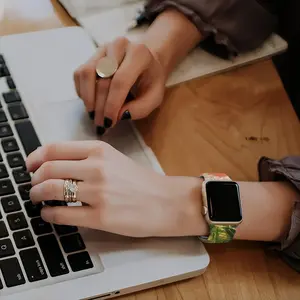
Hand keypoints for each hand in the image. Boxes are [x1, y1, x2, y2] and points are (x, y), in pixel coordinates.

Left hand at [26, 141, 204, 236]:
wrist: (166, 202)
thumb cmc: (142, 182)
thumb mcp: (115, 160)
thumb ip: (88, 159)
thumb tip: (56, 165)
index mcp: (100, 150)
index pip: (55, 148)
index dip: (35, 157)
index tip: (30, 165)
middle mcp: (97, 168)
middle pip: (48, 169)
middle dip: (33, 179)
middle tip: (33, 186)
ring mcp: (98, 193)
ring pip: (50, 190)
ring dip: (37, 195)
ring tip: (38, 200)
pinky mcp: (101, 217)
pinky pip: (62, 215)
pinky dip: (48, 215)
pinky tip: (50, 215)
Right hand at [74, 37, 165, 133]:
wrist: (146, 62)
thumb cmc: (151, 81)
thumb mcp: (155, 98)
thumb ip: (140, 108)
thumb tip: (119, 115)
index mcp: (138, 54)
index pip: (120, 81)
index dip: (112, 104)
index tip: (109, 122)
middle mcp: (119, 46)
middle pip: (103, 79)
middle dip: (100, 107)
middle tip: (101, 125)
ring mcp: (103, 49)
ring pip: (86, 73)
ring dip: (88, 98)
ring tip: (93, 115)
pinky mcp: (92, 55)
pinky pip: (79, 73)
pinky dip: (82, 91)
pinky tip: (91, 103)